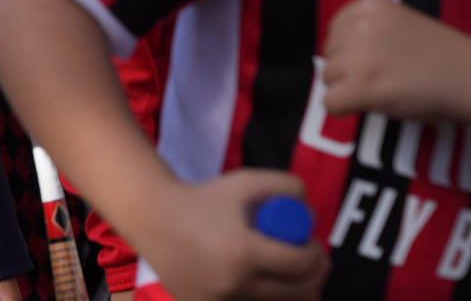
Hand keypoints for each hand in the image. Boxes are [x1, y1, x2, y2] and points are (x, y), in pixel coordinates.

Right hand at [142, 171, 327, 300]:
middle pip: (295, 293)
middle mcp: (234, 283)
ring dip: (291, 291)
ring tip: (292, 274)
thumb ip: (285, 186)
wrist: (155, 219)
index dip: (316, 255)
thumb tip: (310, 211)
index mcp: (243, 252)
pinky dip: (260, 296)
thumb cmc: (204, 199)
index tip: (313, 245)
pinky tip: (264, 281)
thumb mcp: (246, 182)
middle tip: (314, 262)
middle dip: (314, 277)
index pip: (300, 264)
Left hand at [322, 0, 470, 122]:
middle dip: (350, 71)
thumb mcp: (399, 24)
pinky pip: (330, 103)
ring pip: (328, 79)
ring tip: (386, 90)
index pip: (335, 32)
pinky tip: (372, 105)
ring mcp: (359, 56)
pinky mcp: (362, 87)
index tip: (378, 60)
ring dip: (350, 89)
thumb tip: (333, 54)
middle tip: (386, 78)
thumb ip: (367, 31)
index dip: (352, 51)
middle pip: (329, 55)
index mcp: (367, 4)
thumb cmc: (442, 55)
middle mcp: (358, 25)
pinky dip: (346, 109)